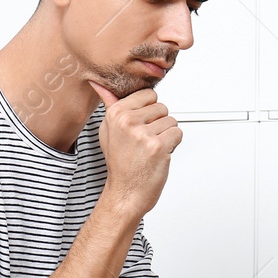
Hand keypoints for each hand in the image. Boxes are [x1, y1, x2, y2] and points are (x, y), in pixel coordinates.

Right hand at [89, 80, 180, 219]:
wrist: (126, 193)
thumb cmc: (120, 163)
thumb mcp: (108, 131)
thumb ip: (110, 105)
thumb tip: (100, 85)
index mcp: (116, 113)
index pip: (148, 95)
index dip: (149, 112)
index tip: (139, 127)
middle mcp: (127, 121)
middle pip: (162, 107)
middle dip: (158, 124)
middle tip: (144, 142)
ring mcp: (143, 134)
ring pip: (172, 121)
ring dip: (166, 136)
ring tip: (150, 150)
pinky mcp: (158, 146)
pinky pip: (178, 133)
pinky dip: (173, 145)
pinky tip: (158, 155)